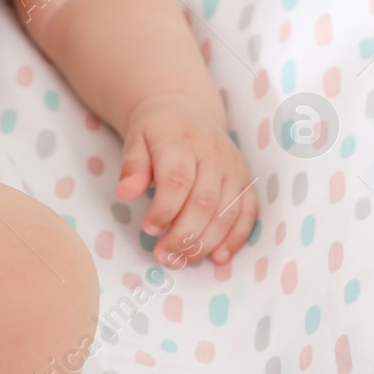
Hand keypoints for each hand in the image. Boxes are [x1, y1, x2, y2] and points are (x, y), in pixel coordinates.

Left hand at [115, 94, 257, 266]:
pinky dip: (236, 237)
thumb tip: (125, 193)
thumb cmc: (157, 132)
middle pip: (204, 202)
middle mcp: (213, 156)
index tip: (148, 229)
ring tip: (182, 261)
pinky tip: (218, 257)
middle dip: (184, 235)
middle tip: (163, 255)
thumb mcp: (136, 141)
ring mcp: (232, 169)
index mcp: (182, 144)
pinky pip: (248, 211)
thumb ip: (132, 167)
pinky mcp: (244, 181)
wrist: (187, 111)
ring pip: (227, 212)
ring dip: (206, 242)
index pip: (177, 181)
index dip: (164, 209)